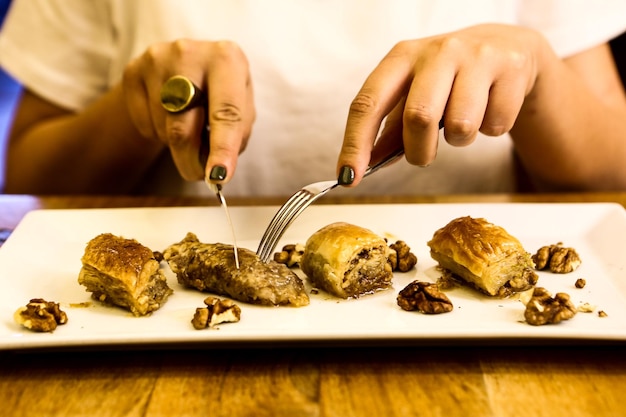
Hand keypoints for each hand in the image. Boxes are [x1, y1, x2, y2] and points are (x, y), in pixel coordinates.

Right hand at [122, 39, 254, 182]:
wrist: (186, 64)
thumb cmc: (222, 91)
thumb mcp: (241, 106)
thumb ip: (236, 136)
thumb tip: (216, 171)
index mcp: (226, 59)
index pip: (226, 112)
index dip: (223, 148)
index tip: (218, 176)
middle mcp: (189, 53)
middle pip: (183, 127)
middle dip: (191, 161)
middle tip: (197, 175)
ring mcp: (156, 60)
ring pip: (164, 129)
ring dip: (177, 145)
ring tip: (189, 129)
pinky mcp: (132, 71)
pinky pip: (144, 124)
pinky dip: (158, 134)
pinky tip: (169, 117)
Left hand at [337, 24, 544, 185]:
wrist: (506, 46)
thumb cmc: (449, 77)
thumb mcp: (414, 93)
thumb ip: (390, 130)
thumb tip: (363, 167)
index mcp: (402, 57)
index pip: (368, 103)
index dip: (355, 144)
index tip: (348, 177)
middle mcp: (437, 52)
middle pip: (419, 117)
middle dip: (419, 151)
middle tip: (424, 155)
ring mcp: (476, 57)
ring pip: (461, 126)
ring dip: (459, 141)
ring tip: (462, 124)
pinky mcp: (510, 69)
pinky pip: (495, 126)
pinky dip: (490, 130)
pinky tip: (489, 109)